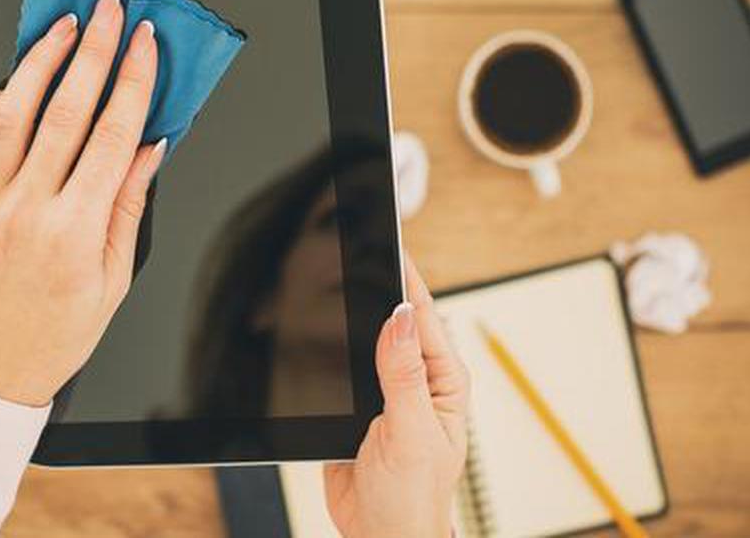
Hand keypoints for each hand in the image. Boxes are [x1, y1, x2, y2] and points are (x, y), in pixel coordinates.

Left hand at [0, 0, 165, 405]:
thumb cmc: (55, 335)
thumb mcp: (112, 278)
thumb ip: (128, 205)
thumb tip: (150, 148)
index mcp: (74, 231)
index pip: (113, 135)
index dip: (133, 81)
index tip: (146, 42)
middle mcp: (28, 208)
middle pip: (65, 110)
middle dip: (93, 51)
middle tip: (110, 9)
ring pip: (11, 114)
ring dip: (39, 63)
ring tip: (62, 28)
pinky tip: (11, 85)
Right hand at [324, 257, 470, 537]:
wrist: (378, 536)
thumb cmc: (413, 499)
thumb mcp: (411, 434)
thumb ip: (403, 375)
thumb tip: (397, 318)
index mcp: (443, 380)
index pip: (422, 315)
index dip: (403, 277)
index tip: (385, 241)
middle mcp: (416, 379)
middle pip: (389, 320)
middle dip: (369, 288)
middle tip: (344, 250)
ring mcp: (383, 390)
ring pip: (359, 340)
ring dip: (342, 320)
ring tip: (321, 283)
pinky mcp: (353, 405)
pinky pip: (336, 367)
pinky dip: (322, 351)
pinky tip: (306, 334)